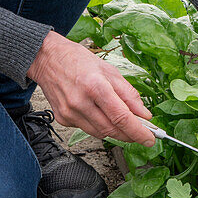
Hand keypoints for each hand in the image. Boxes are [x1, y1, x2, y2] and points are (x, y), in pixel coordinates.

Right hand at [27, 31, 155, 144]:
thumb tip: (144, 114)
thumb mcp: (109, 70)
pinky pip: (87, 129)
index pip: (121, 117)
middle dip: (130, 134)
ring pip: (100, 133)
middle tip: (141, 132)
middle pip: (112, 130)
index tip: (150, 139)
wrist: (46, 58)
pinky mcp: (62, 119)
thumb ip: (128, 94)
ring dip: (115, 131)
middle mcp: (80, 102)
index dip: (139, 132)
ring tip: (121, 122)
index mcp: (95, 86)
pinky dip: (98, 125)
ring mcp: (69, 112)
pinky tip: (98, 113)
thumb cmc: (77, 60)